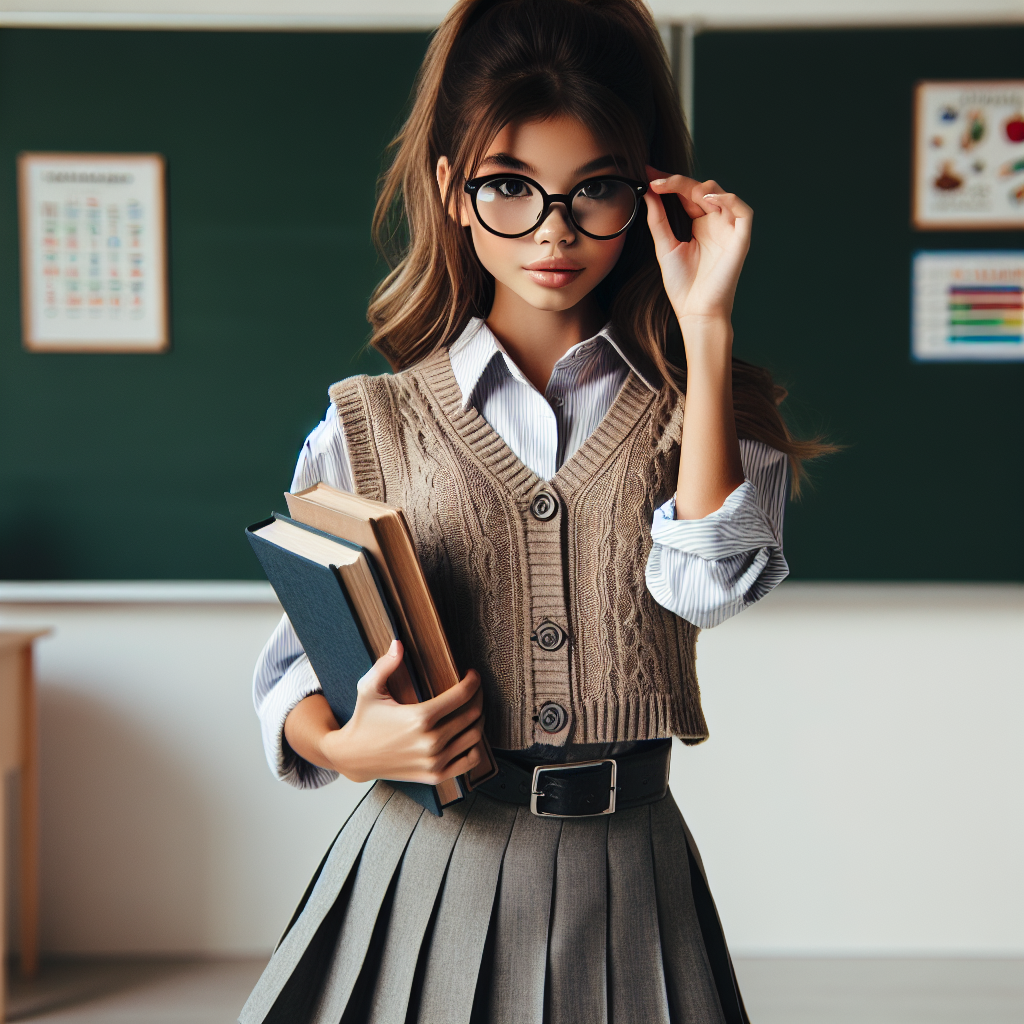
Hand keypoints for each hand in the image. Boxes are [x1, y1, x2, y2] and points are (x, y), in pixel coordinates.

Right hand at [318, 640, 483, 784]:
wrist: (354, 758)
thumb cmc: (363, 720)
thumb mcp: (369, 689)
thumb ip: (385, 665)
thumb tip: (398, 643)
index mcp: (419, 717)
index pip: (461, 696)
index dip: (473, 681)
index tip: (473, 675)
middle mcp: (431, 742)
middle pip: (472, 715)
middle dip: (478, 697)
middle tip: (476, 689)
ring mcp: (435, 761)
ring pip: (475, 737)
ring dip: (479, 720)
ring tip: (474, 709)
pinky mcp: (435, 775)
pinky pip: (469, 762)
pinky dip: (476, 747)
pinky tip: (469, 735)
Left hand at [644, 166, 751, 325]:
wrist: (695, 311)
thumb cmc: (683, 285)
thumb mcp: (665, 247)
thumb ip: (658, 220)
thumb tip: (647, 193)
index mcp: (699, 224)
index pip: (686, 195)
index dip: (669, 183)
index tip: (647, 174)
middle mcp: (716, 223)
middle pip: (701, 190)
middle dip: (678, 181)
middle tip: (654, 179)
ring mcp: (729, 230)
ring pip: (721, 194)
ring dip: (699, 187)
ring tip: (674, 187)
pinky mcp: (741, 239)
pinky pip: (743, 211)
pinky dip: (728, 200)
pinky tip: (706, 198)